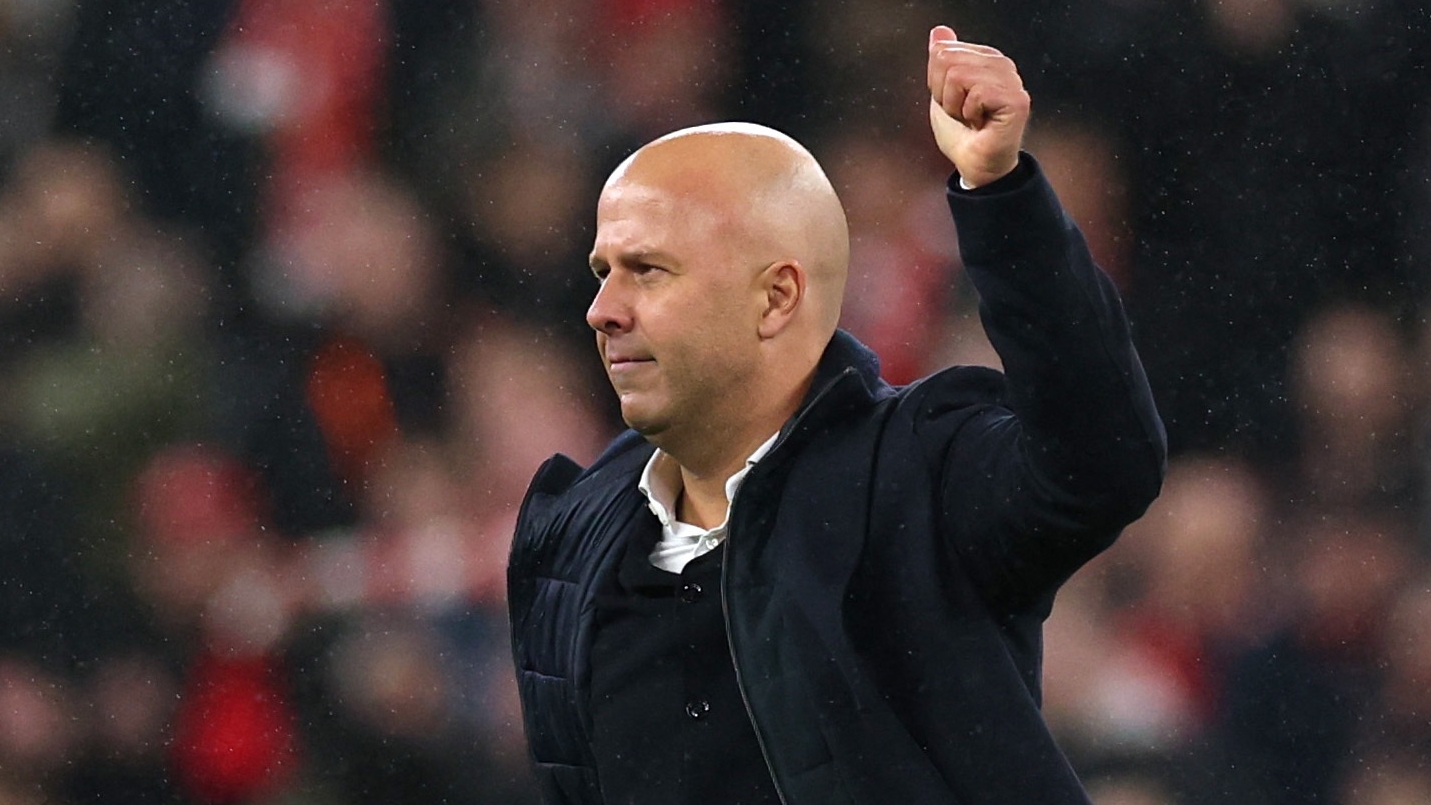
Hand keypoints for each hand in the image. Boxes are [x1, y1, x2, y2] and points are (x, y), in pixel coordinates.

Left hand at [927, 25, 1029, 187]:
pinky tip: (982, 123)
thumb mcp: (941, 93)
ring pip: (959, 75)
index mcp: (985, 58)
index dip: (936, 83)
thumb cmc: (961, 133)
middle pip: (947, 60)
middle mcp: (1001, 64)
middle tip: (962, 112)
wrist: (974, 165)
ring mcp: (1012, 80)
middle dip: (944, 94)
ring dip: (956, 106)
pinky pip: (976, 93)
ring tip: (972, 118)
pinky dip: (970, 114)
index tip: (953, 102)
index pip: (942, 51)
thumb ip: (941, 61)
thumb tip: (939, 32)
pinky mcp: (1017, 99)